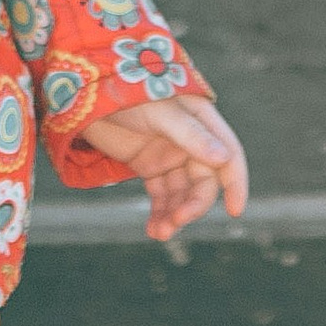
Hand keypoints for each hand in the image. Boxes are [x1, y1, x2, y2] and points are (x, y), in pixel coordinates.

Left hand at [76, 92, 248, 239]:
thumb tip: (223, 158)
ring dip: (174, 215)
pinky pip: (161, 195)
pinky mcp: (149, 166)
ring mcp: (169, 155)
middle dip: (192, 205)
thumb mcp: (162, 113)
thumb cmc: (131, 93)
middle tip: (175, 223)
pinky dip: (159, 213)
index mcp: (203, 123)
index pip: (228, 156)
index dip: (235, 183)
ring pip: (181, 193)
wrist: (91, 94)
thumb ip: (191, 135)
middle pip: (203, 182)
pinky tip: (153, 228)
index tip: (235, 211)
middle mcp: (191, 141)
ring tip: (159, 233)